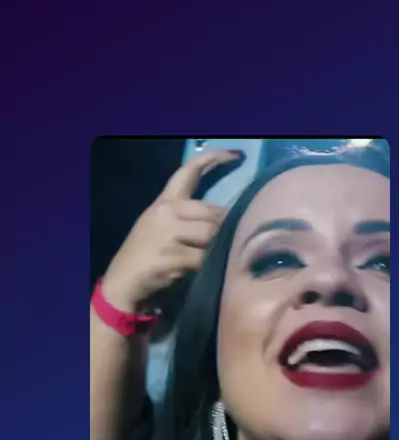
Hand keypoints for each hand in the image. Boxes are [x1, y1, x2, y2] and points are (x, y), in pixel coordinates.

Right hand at [100, 150, 237, 311]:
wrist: (122, 285)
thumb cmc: (147, 260)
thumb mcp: (162, 230)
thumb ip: (189, 220)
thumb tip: (229, 218)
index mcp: (164, 203)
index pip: (188, 172)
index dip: (213, 159)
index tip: (237, 154)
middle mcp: (165, 212)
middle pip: (212, 212)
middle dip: (226, 228)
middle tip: (233, 240)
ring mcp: (166, 233)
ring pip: (211, 234)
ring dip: (220, 248)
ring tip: (219, 258)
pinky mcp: (171, 256)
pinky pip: (204, 259)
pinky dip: (210, 267)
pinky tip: (207, 273)